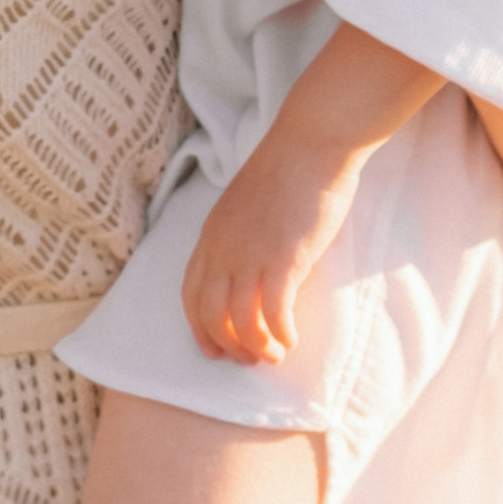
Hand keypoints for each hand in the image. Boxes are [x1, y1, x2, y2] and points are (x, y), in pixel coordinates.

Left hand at [180, 132, 360, 363]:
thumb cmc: (286, 169)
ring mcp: (251, 254)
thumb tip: (251, 271)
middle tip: (250, 360)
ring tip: (275, 355)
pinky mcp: (283, 258)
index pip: (192, 294)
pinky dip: (280, 334)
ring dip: (257, 347)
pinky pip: (274, 311)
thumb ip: (240, 237)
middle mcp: (223, 248)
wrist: (311, 142)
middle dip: (228, 345)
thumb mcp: (245, 205)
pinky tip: (292, 340)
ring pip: (241, 320)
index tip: (214, 348)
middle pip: (211, 314)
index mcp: (211, 234)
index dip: (200, 328)